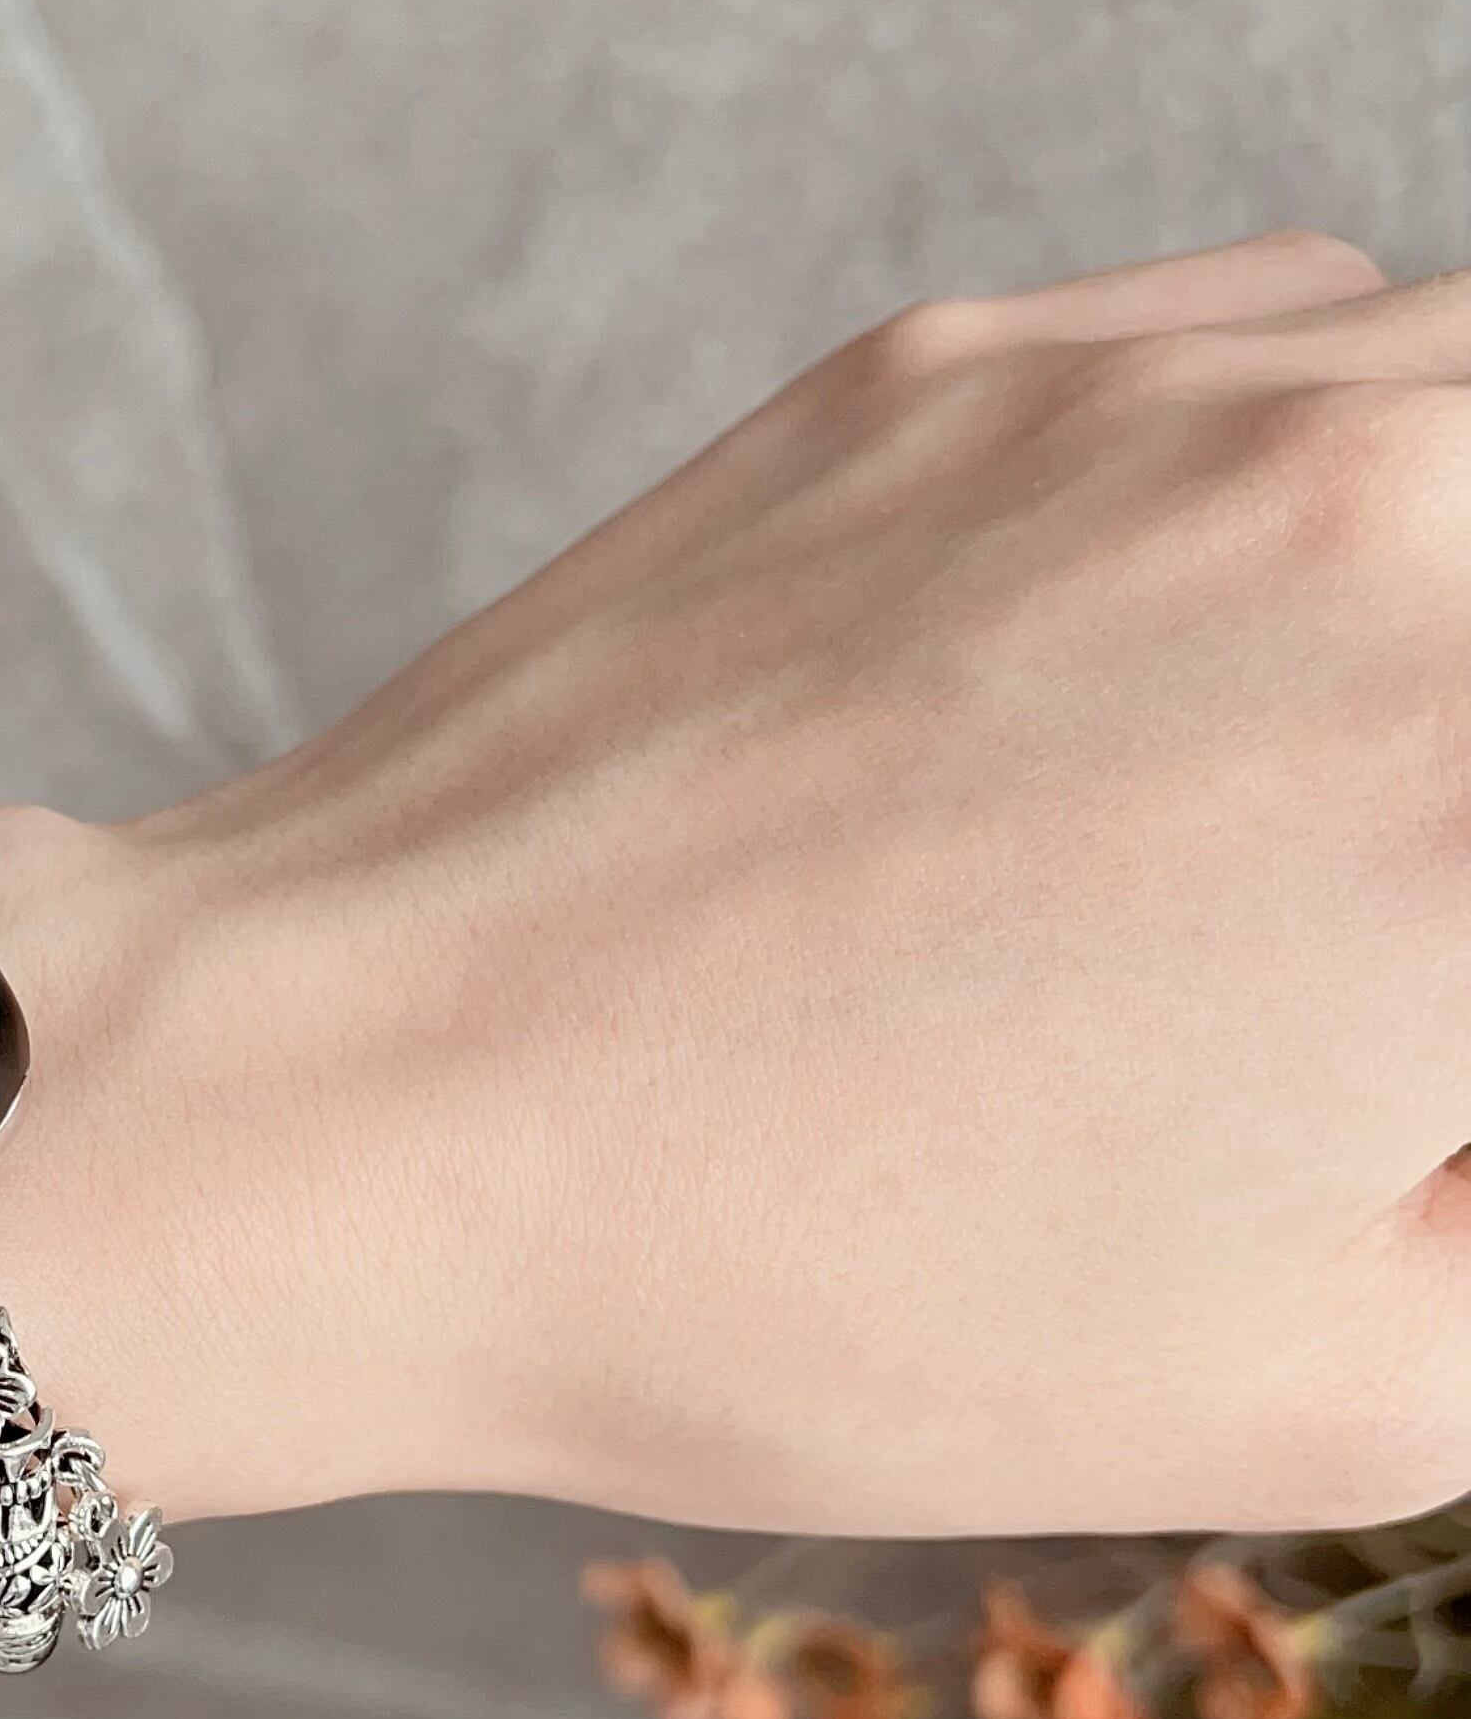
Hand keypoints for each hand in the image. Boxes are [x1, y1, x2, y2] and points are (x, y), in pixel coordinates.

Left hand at [0, 233, 1470, 1540]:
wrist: (358, 1102)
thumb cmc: (788, 1285)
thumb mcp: (1320, 1383)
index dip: (1459, 1004)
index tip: (1401, 1045)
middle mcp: (1382, 509)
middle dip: (1456, 787)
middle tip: (1367, 923)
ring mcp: (1149, 393)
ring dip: (1449, 586)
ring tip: (1302, 794)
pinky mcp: (955, 354)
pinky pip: (1289, 336)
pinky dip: (1327, 466)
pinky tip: (1186, 648)